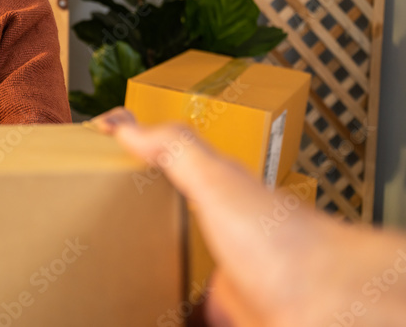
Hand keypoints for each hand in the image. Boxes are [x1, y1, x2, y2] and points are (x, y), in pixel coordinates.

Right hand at [94, 108, 405, 326]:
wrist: (332, 304)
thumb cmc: (286, 240)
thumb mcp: (216, 180)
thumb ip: (173, 149)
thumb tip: (122, 123)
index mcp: (220, 203)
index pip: (170, 184)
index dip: (140, 186)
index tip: (104, 189)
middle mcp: (224, 245)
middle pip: (170, 243)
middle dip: (135, 248)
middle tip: (97, 251)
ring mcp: (228, 289)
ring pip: (177, 289)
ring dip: (148, 292)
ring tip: (109, 293)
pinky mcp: (228, 319)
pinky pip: (187, 318)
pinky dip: (163, 318)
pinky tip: (142, 316)